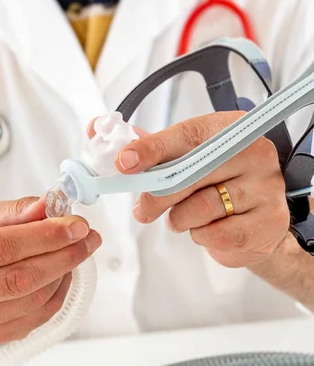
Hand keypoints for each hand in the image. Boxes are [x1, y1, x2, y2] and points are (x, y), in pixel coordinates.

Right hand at [0, 197, 101, 343]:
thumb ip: (19, 211)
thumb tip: (52, 204)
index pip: (3, 247)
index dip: (45, 236)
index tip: (77, 226)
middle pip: (22, 277)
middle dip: (64, 255)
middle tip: (88, 238)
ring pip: (36, 299)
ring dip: (65, 272)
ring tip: (75, 251)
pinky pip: (40, 315)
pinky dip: (59, 291)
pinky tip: (62, 273)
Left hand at [115, 112, 289, 267]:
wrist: (256, 220)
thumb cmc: (214, 184)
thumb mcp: (186, 159)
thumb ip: (146, 146)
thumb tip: (97, 129)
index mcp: (230, 129)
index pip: (187, 135)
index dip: (151, 149)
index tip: (124, 162)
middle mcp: (253, 153)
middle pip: (190, 174)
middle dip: (156, 196)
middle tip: (142, 210)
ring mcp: (265, 187)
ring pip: (200, 208)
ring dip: (180, 219)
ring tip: (183, 217)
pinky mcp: (268, 222)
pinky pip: (216, 234)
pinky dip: (201, 236)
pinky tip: (207, 229)